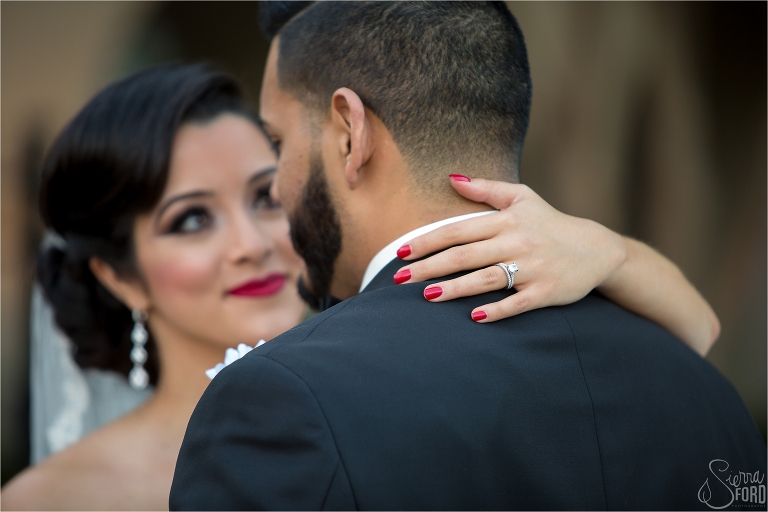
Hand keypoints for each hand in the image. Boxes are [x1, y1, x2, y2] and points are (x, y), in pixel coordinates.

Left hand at [396, 176, 626, 321]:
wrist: (596, 249)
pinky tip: (474, 317)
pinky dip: (497, 310)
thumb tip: (451, 178)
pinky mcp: (546, 292)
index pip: (457, 230)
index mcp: (506, 221)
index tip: (401, 253)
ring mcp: (532, 268)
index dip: (427, 241)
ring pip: (486, 279)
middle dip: (429, 267)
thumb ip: (486, 188)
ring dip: (455, 289)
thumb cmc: (550, 222)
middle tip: (400, 278)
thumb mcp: (522, 198)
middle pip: (464, 256)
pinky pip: (517, 303)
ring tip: (427, 296)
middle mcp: (516, 243)